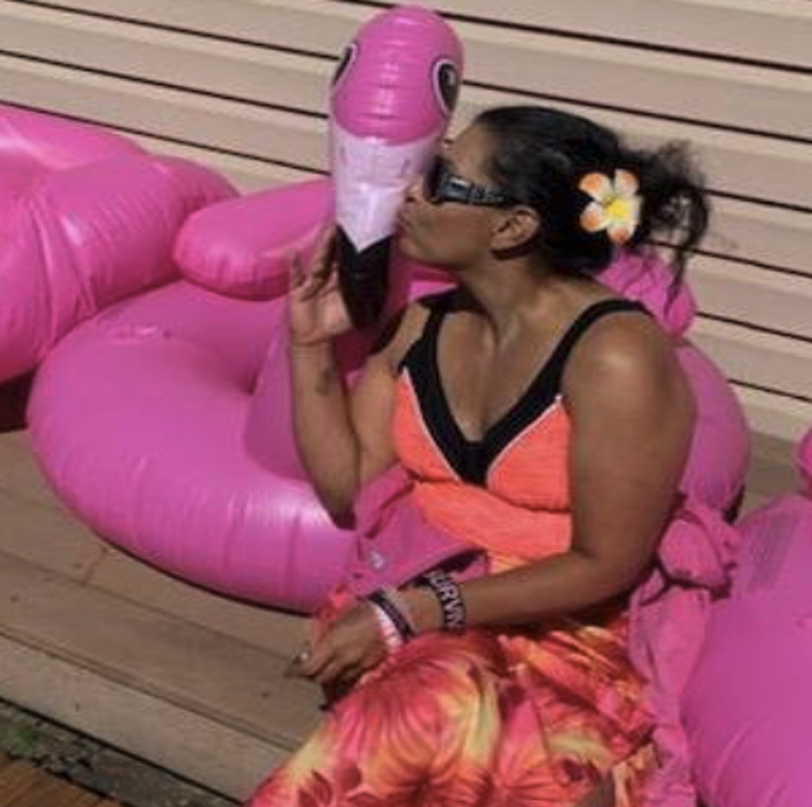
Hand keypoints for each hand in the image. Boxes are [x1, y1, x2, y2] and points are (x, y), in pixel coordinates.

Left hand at [285, 601, 386, 696]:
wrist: (391, 616)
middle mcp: (343, 660)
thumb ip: (325, 635)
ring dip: (327, 678)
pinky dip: (343, 677)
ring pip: (336, 682)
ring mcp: (357, 666)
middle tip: (306, 670)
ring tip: (324, 669)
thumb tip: (313, 645)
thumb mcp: (339, 619)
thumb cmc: (363, 611)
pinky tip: (342, 670)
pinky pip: (351, 679)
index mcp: (333, 644)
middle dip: (311, 676)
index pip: (309, 667)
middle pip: (321, 679)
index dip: (297, 671)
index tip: (290, 671)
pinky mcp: (369, 669)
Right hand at [288, 227, 352, 345]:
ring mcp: (310, 281)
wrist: (314, 338)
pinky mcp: (298, 290)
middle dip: (337, 239)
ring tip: (328, 231)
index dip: (352, 246)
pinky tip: (294, 255)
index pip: (346, 259)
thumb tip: (378, 285)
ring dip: (323, 246)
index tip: (359, 229)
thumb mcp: (353, 309)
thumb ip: (363, 297)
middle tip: (344, 221)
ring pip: (319, 261)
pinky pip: (296, 277)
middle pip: (332, 255)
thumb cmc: (333, 322)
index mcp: (339, 279)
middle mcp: (325, 276)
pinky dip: (294, 266)